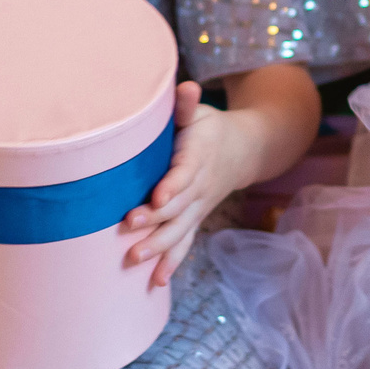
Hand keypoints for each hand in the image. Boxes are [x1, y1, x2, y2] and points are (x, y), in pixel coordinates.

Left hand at [123, 82, 251, 289]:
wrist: (242, 151)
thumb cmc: (208, 128)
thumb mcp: (199, 112)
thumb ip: (185, 104)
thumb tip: (185, 85)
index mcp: (199, 157)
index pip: (185, 174)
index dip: (172, 187)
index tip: (156, 197)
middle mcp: (200, 187)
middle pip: (178, 208)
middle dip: (154, 221)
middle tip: (127, 230)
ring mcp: (198, 207)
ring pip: (180, 230)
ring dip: (159, 247)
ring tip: (135, 260)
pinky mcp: (194, 220)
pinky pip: (185, 243)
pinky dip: (172, 262)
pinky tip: (156, 282)